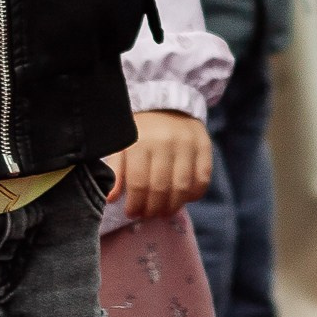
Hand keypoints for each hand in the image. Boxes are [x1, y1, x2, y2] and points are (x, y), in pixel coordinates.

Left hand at [108, 106, 212, 221]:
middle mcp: (165, 142)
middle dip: (152, 209)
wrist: (165, 102)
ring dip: (172, 206)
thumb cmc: (139, 130)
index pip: (139, 183)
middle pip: (161, 188)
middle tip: (147, 214)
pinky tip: (184, 199)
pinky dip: (194, 194)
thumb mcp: (122, 145)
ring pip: (182, 186)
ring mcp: (187, 144)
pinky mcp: (204, 146)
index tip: (132, 213)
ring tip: (164, 212)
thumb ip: (116, 171)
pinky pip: (202, 178)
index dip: (136, 204)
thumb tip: (112, 199)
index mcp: (140, 142)